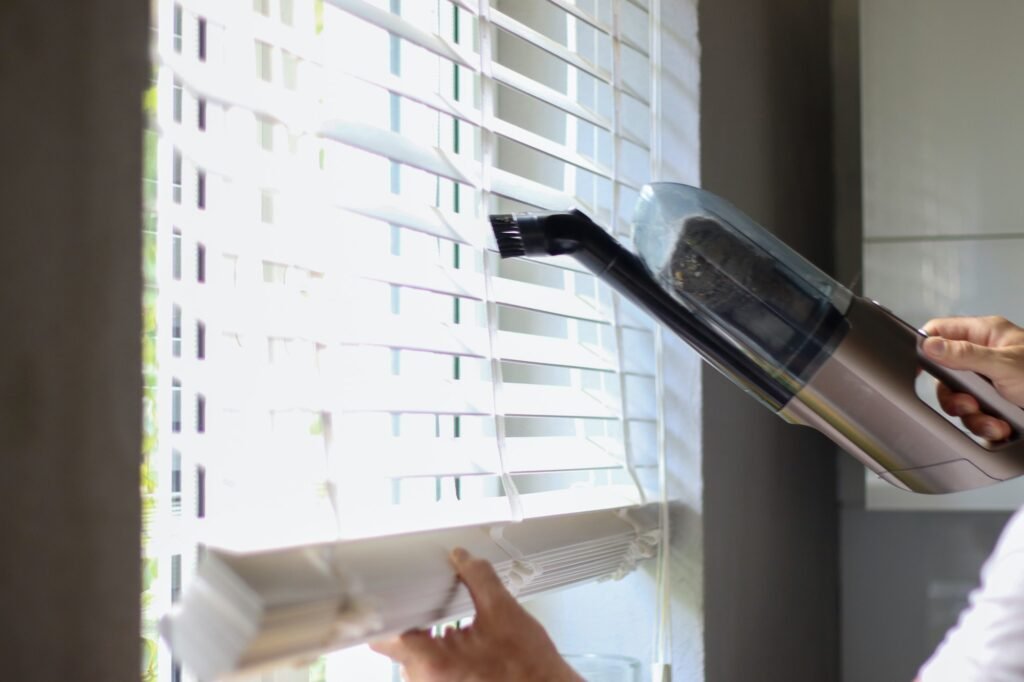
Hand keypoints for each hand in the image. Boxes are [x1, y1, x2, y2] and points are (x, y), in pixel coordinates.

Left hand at [370, 548, 582, 681]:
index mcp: (433, 662)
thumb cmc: (529, 670)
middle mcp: (426, 681)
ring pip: (410, 652)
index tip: (383, 592)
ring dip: (421, 628)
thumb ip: (478, 578)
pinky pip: (424, 662)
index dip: (381, 611)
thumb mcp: (504, 611)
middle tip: (419, 591)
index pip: (383, 637)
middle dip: (408, 613)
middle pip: (396, 641)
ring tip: (440, 608)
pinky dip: (433, 642)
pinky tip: (451, 627)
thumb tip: (461, 558)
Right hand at [921, 316, 1023, 439]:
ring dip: (973, 416)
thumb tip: (929, 345)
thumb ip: (965, 354)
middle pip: (945, 375)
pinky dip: (986, 428)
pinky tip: (1001, 428)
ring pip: (959, 401)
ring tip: (993, 421)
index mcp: (986, 336)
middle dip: (955, 396)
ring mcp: (990, 384)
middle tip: (968, 403)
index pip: (941, 332)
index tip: (915, 366)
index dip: (925, 346)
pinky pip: (975, 419)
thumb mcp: (1006, 364)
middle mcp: (985, 359)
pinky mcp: (996, 407)